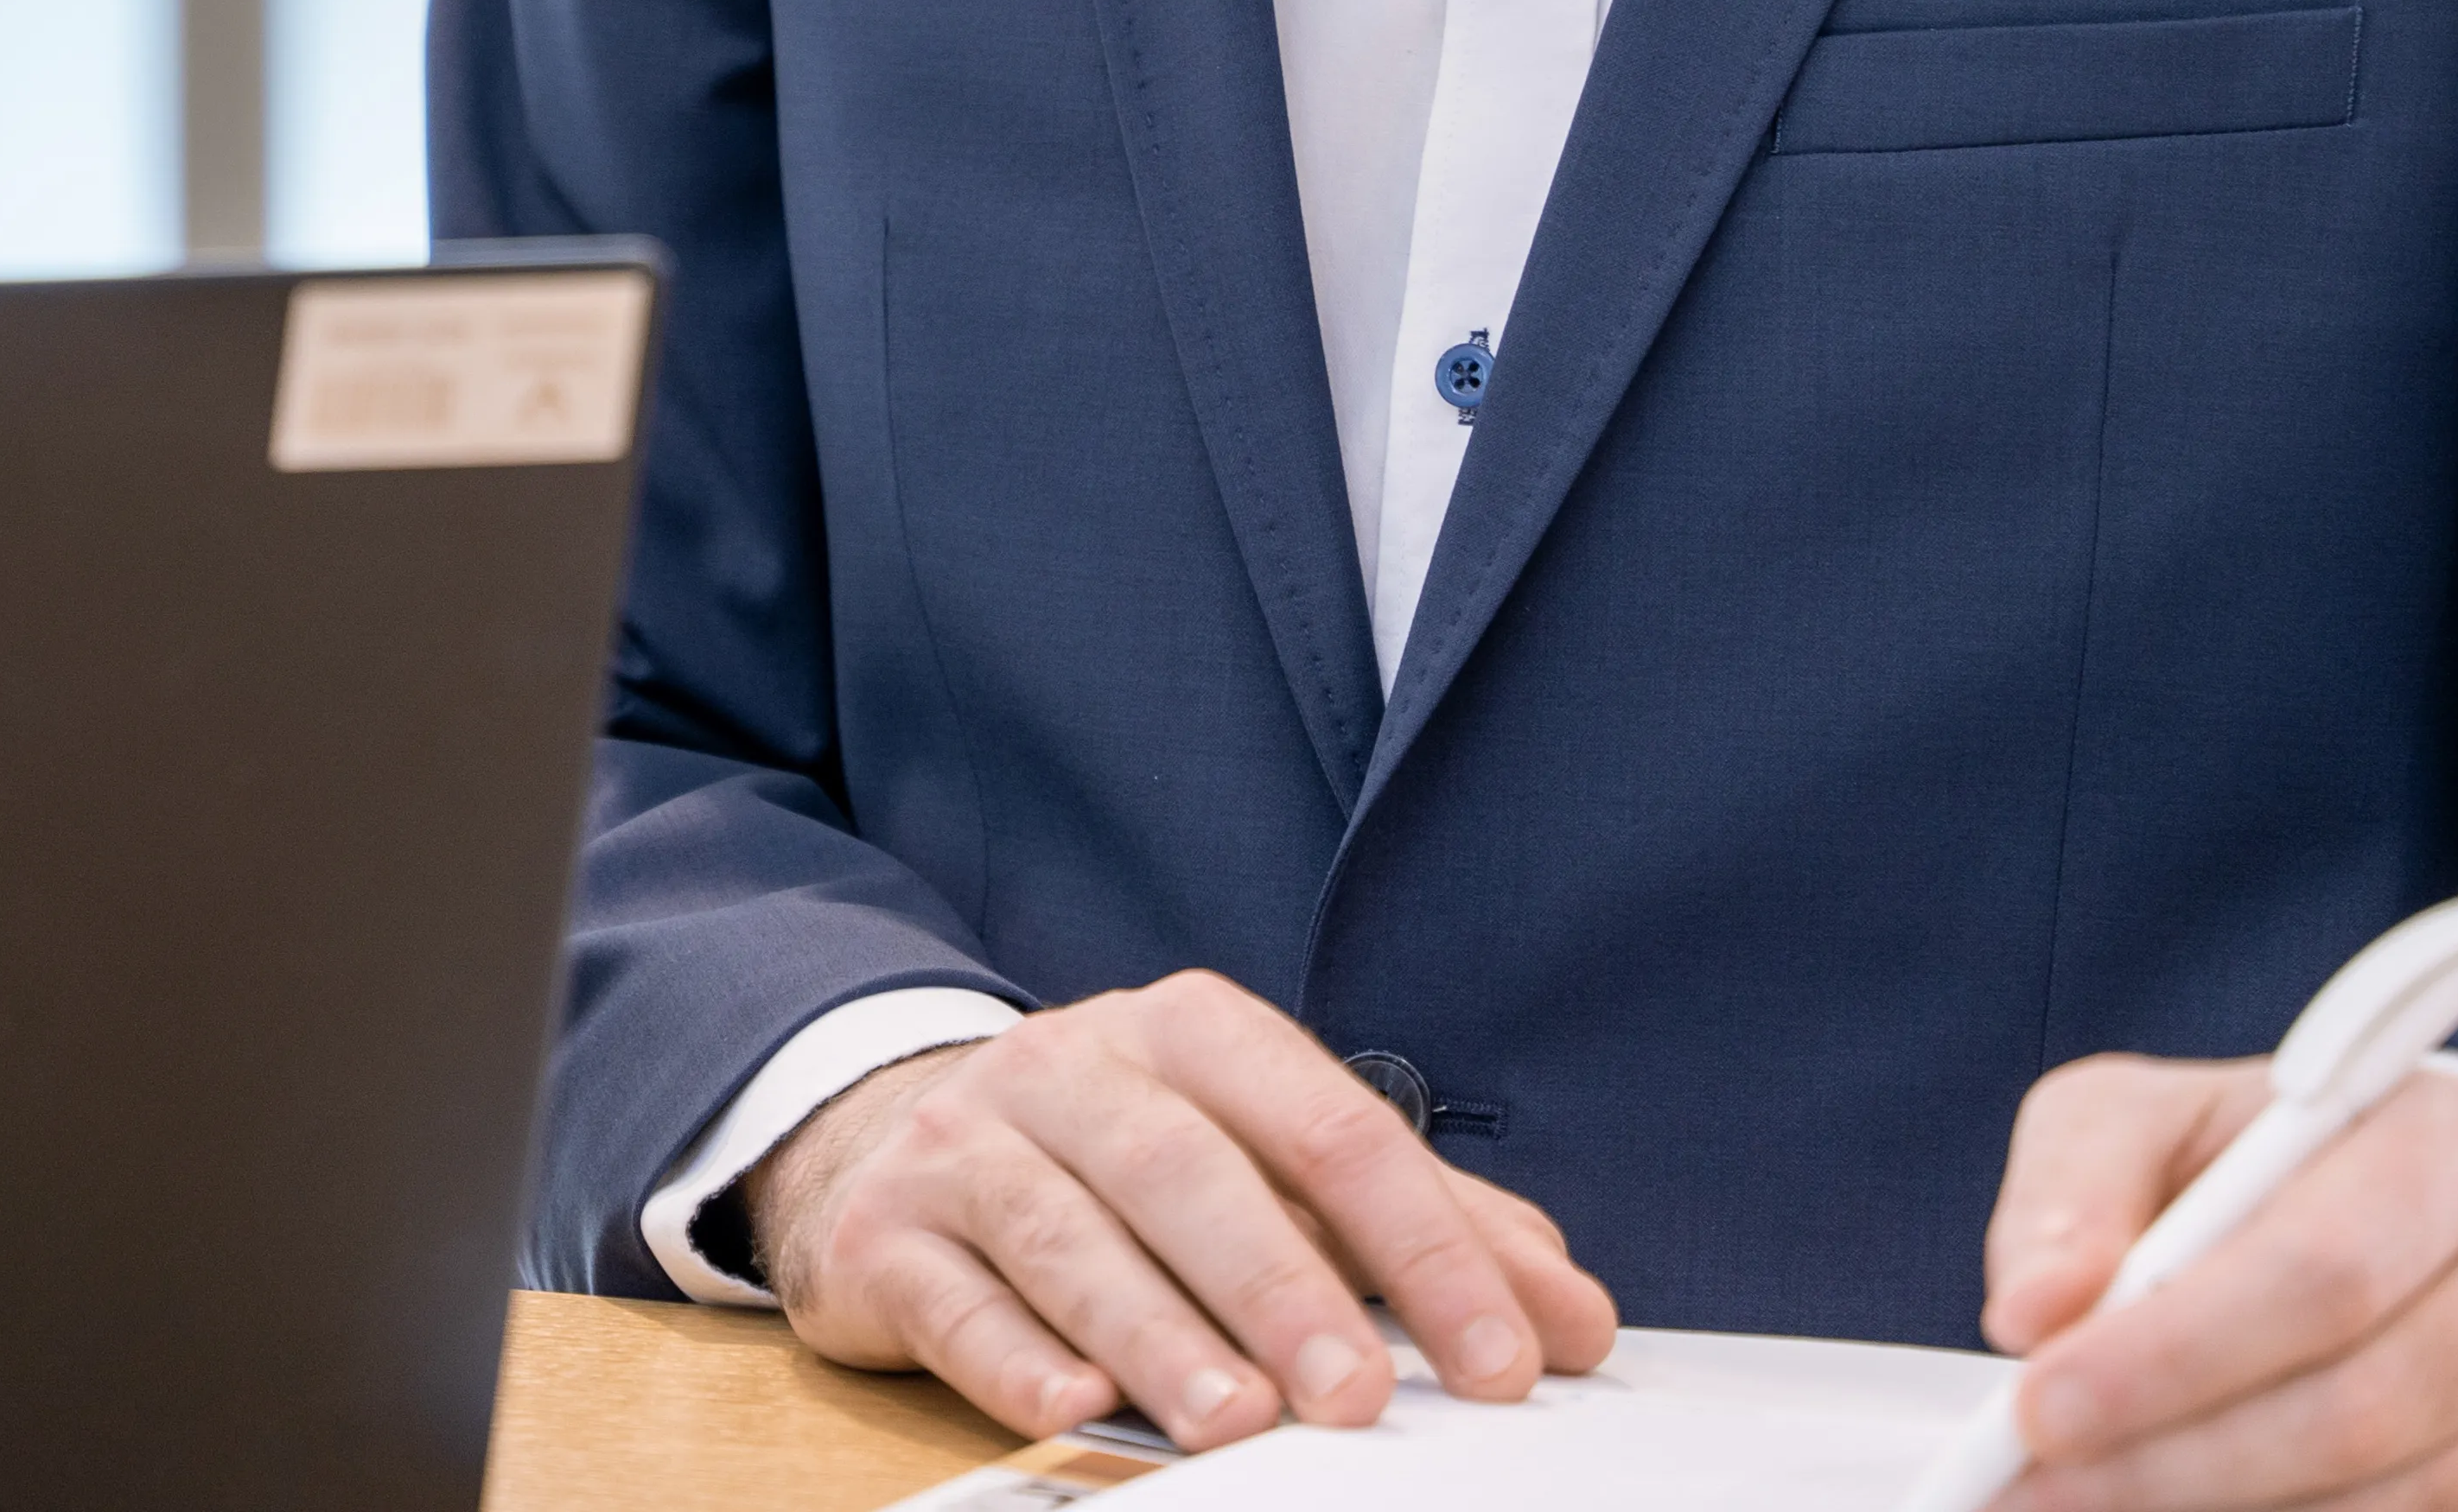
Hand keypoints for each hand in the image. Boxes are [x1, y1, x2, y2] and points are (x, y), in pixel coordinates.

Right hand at [743, 974, 1619, 1450]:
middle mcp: (1074, 1067)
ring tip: (1236, 1423)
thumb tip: (1570, 1315)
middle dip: (1280, 1285)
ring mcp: (970, 1143)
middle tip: (1360, 1398)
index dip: (1426, 1241)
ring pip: (1064, 1231)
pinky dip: (1013, 1357)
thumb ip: (1419, 1230)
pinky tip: (1074, 1408)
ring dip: (1154, 1332)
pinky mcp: (886, 1230)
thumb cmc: (1127, 1163)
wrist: (898, 1137)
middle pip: (1184, 1167)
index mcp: (1193, 1034)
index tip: (1508, 1355)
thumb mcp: (1272, 1163)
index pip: (1328, 1124)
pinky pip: (951, 1293)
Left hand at [1984, 1056, 2457, 1509]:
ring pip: (2393, 1498)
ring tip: (2091, 1502)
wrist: (2421, 1225)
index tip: (2039, 1404)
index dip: (2172, 1355)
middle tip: (2033, 1482)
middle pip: (2357, 1405)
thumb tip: (2031, 1309)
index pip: (2318, 1269)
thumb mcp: (2147, 1122)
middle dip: (2172, 1462)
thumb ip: (2073, 1192)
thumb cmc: (2264, 1165)